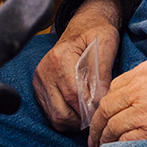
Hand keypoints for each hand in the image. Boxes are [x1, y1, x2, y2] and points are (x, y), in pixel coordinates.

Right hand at [33, 0, 120, 131]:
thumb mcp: (106, 43)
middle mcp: (45, 72)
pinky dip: (67, 117)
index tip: (104, 108)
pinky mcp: (39, 89)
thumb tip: (101, 99)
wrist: (84, 25)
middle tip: (99, 115)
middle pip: (61, 111)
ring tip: (92, 114)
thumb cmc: (97, 32)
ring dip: (74, 121)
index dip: (90, 106)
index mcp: (60, 58)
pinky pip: (51, 113)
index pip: (73, 93)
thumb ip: (103, 70)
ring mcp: (40, 82)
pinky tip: (81, 111)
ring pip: (55, 117)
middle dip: (82, 119)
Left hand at [88, 58, 146, 146]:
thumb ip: (144, 79)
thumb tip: (124, 94)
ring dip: (105, 138)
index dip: (106, 104)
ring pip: (112, 126)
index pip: (113, 88)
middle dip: (98, 124)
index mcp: (145, 71)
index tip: (103, 115)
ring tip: (104, 145)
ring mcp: (145, 110)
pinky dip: (118, 145)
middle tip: (95, 135)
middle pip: (107, 107)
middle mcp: (141, 88)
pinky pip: (124, 140)